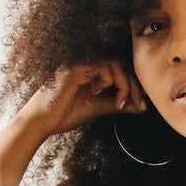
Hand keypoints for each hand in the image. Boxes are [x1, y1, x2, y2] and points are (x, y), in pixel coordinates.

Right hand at [19, 60, 146, 136]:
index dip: (136, 85)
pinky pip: (100, 65)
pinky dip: (107, 80)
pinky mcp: (74, 67)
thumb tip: (142, 107)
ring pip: (115, 63)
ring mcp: (81, 63)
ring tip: (119, 104)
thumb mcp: (100, 107)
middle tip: (140, 105)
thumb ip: (119, 104)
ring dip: (124, 84)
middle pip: (123, 64)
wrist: (42, 122)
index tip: (142, 105)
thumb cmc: (66, 113)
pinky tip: (99, 94)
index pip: (123, 68)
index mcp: (95, 70)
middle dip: (135, 86)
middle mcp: (89, 63)